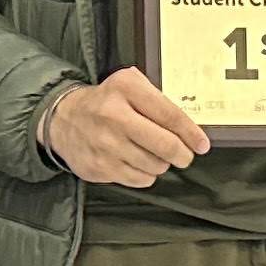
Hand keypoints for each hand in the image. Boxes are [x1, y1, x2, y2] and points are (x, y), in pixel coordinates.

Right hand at [43, 68, 211, 187]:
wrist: (63, 120)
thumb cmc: (107, 102)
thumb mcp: (129, 85)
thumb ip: (157, 99)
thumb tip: (189, 128)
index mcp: (125, 89)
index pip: (169, 115)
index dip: (191, 133)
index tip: (203, 145)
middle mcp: (114, 116)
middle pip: (165, 145)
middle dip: (182, 154)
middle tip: (185, 156)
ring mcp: (106, 145)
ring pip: (155, 166)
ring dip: (161, 163)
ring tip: (153, 154)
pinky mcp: (100, 167)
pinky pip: (139, 180)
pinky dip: (146, 174)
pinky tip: (137, 163)